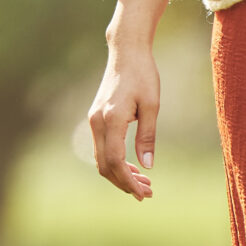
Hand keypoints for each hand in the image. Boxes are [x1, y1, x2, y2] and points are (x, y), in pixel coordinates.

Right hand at [85, 42, 161, 200]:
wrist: (126, 51)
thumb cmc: (143, 75)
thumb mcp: (152, 105)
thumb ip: (148, 136)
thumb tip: (147, 167)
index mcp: (111, 119)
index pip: (116, 161)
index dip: (128, 181)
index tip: (144, 193)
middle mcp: (97, 121)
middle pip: (105, 165)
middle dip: (124, 183)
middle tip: (147, 193)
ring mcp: (94, 120)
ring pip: (102, 159)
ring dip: (120, 174)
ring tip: (144, 183)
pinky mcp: (96, 117)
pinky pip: (102, 148)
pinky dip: (115, 162)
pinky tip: (132, 166)